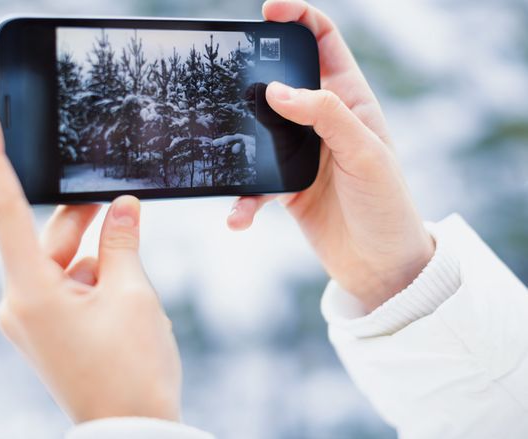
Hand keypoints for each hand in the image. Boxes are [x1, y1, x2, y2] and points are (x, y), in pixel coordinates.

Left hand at [0, 109, 180, 421]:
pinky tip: (126, 293)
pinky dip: (96, 277)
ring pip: (63, 261)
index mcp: (32, 292)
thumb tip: (124, 206)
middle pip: (50, 238)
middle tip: (125, 206)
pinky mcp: (46, 328)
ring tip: (134, 275)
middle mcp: (21, 303)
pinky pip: (67, 284)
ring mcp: (32, 318)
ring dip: (99, 255)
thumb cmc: (134, 368)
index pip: (7, 210)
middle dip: (89, 222)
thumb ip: (124, 241)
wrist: (134, 427)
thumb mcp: (134, 294)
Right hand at [228, 0, 434, 310]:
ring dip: (238, 143)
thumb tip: (278, 90)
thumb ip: (326, 116)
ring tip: (224, 154)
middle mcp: (321, 121)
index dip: (299, 18)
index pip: (323, 42)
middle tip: (228, 76)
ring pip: (257, 130)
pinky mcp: (284, 185)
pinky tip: (238, 217)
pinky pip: (253, 183)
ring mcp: (300, 152)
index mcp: (349, 100)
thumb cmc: (386, 205)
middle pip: (281, 79)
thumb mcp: (366, 154)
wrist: (379, 265)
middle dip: (254, 74)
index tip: (268, 12)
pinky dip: (242, 199)